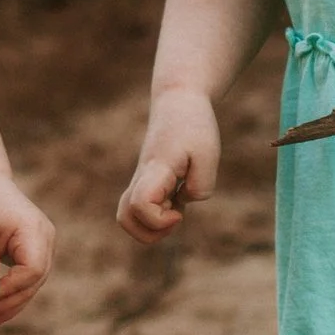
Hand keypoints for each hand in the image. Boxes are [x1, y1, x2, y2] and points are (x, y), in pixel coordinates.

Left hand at [0, 174, 54, 326]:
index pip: (32, 269)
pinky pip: (28, 279)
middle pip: (35, 280)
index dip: (11, 288)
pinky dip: (13, 294)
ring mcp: (44, 247)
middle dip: (9, 300)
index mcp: (35, 230)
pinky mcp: (36, 254)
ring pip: (33, 284)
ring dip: (11, 303)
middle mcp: (46, 240)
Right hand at [117, 90, 220, 243]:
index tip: (180, 211)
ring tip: (177, 211)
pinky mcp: (146, 181)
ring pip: (128, 214)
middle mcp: (142, 178)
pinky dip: (158, 214)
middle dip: (150, 233)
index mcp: (156, 170)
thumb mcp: (209, 154)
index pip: (139, 205)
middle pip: (124, 218)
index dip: (159, 220)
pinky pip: (141, 207)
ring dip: (151, 225)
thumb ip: (200, 186)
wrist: (177, 101)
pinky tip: (179, 198)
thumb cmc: (194, 125)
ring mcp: (141, 180)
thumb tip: (183, 202)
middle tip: (177, 217)